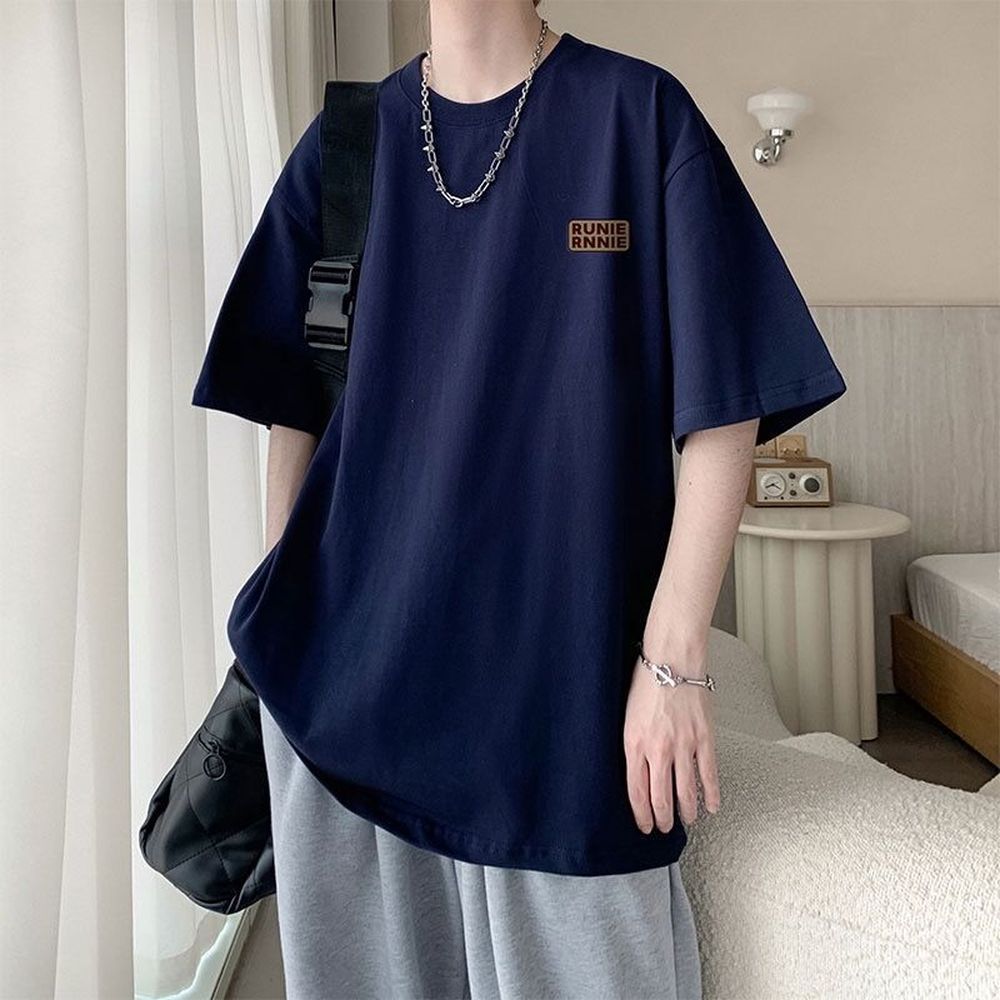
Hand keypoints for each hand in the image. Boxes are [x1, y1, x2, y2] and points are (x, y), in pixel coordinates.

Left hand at [623, 652, 719, 833]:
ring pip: (685, 791)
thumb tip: (635, 769)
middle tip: (664, 828)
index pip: (636, 792)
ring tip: (687, 820)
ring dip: (686, 811)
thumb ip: (632, 744)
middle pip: (661, 798)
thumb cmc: (646, 681)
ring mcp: (683, 745)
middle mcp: (658, 749)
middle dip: (662, 819)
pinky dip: (711, 794)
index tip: (644, 826)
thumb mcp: (626, 716)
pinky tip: (711, 806)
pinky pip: (708, 774)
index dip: (641, 814)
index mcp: (634, 744)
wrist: (672, 659)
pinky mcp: (704, 738)